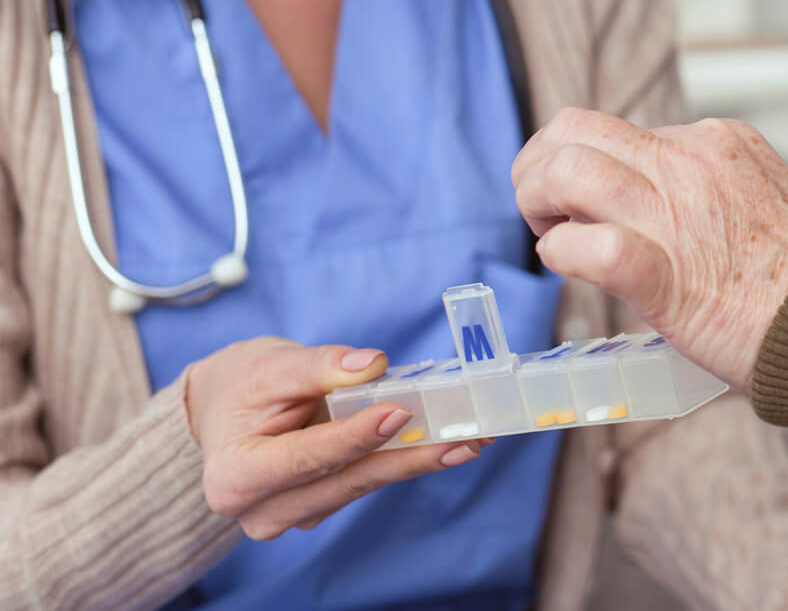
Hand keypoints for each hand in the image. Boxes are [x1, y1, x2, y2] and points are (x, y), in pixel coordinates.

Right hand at [186, 337, 486, 540]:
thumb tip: (372, 364)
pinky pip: (365, 481)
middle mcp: (263, 510)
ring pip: (362, 485)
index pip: (303, 459)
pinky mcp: (320, 506)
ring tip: (470, 441)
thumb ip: (319, 366)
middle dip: (407, 459)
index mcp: (236, 477)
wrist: (225, 408)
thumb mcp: (270, 365)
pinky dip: (402, 460)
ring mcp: (293, 514)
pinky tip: (444, 443)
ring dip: (416, 462)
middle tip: (463, 441)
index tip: (399, 414)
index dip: (354, 438)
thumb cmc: (241, 384)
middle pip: (344, 481)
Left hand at [511, 108, 787, 386]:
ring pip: (567, 170)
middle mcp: (694, 162)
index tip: (583, 200)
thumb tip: (659, 217)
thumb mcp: (765, 202)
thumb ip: (710, 197)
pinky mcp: (664, 274)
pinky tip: (568, 265)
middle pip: (577, 129)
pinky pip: (581, 245)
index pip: (620, 129)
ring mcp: (678, 213)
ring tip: (544, 232)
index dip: (585, 162)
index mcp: (720, 142)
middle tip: (540, 207)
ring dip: (535, 201)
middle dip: (539, 165)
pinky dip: (560, 252)